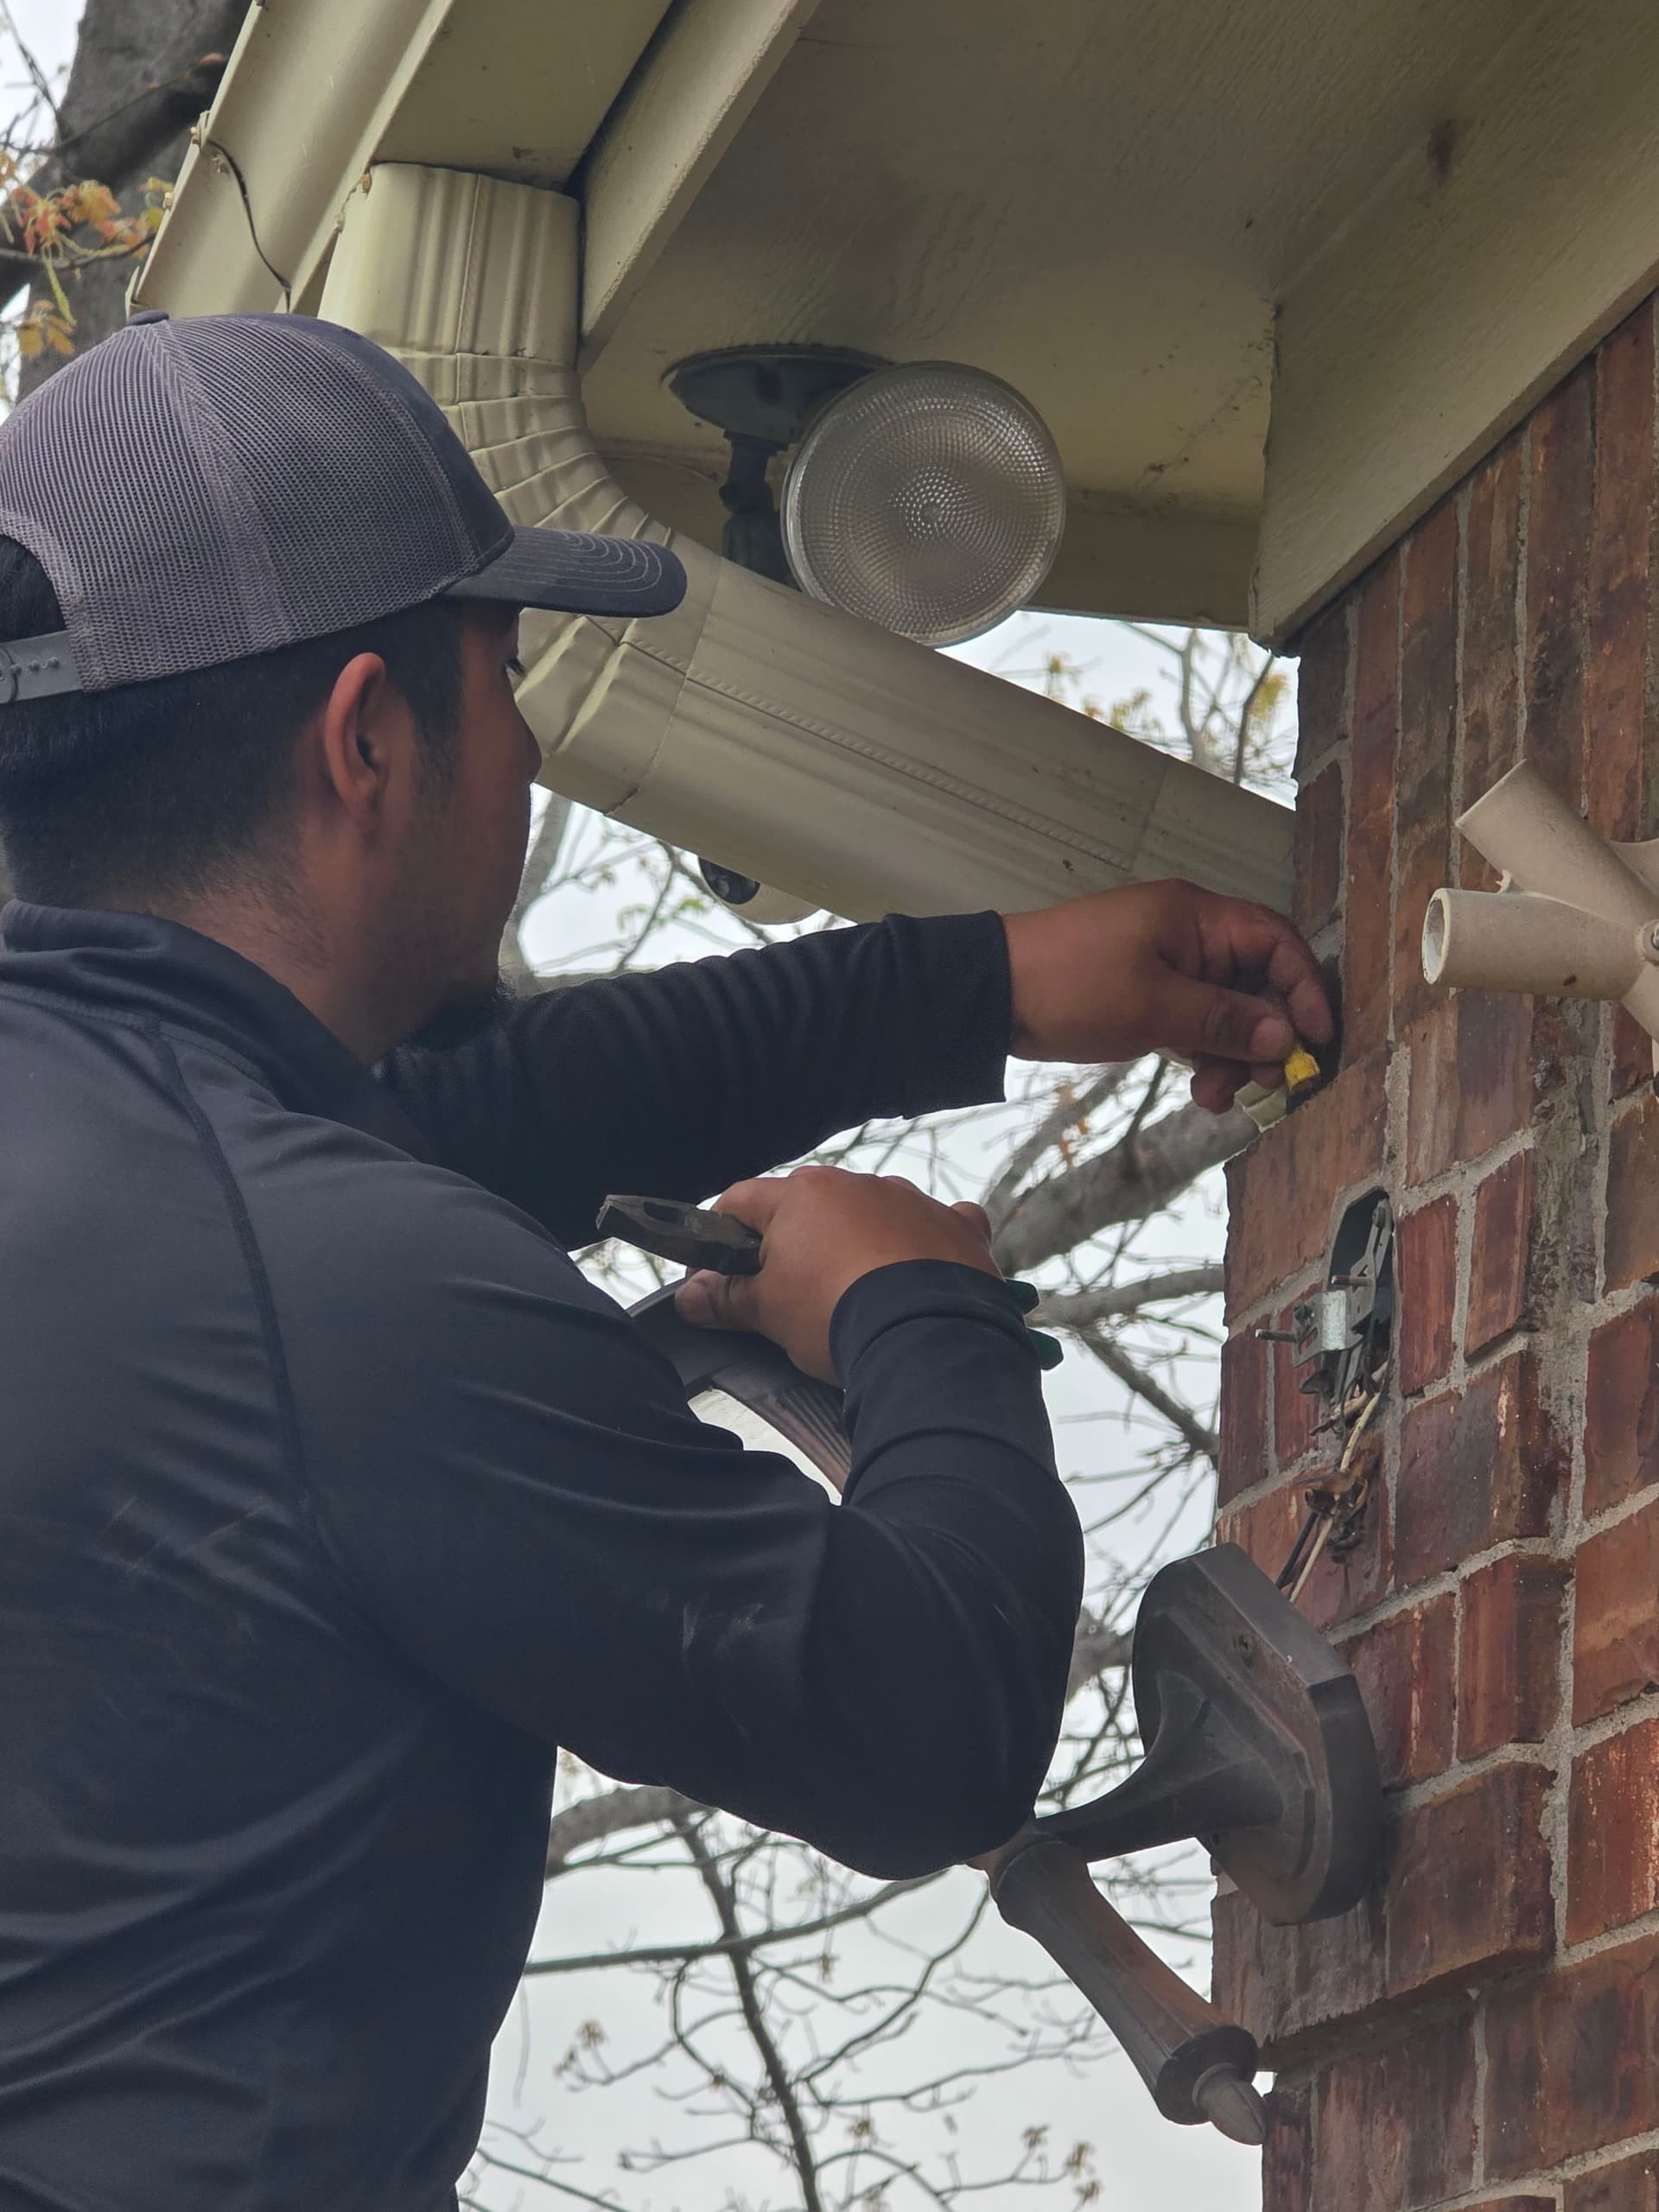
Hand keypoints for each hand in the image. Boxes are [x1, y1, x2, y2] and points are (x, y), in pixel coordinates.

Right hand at [674, 1165, 998, 1380]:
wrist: (929, 1335)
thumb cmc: (837, 1314)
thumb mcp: (770, 1313)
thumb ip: (727, 1299)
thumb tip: (690, 1297)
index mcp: (802, 1196)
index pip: (741, 1201)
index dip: (719, 1236)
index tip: (714, 1275)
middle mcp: (857, 1185)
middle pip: (809, 1206)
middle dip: (793, 1241)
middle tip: (787, 1291)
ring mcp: (911, 1200)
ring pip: (872, 1211)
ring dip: (859, 1239)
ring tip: (857, 1290)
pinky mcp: (956, 1226)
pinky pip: (938, 1223)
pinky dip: (927, 1242)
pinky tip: (925, 1268)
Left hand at [1001, 880, 1332, 1113]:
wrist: (992, 994)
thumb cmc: (1070, 984)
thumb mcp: (1153, 1006)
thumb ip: (1224, 1019)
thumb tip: (1284, 1035)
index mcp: (1196, 917)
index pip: (1277, 943)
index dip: (1304, 989)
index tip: (1315, 1039)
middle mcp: (1189, 936)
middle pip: (1257, 982)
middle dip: (1265, 1035)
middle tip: (1263, 1083)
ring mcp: (1167, 966)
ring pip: (1227, 1010)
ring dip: (1233, 1055)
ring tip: (1217, 1096)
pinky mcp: (1147, 995)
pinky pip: (1195, 1023)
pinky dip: (1204, 1055)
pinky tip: (1201, 1088)